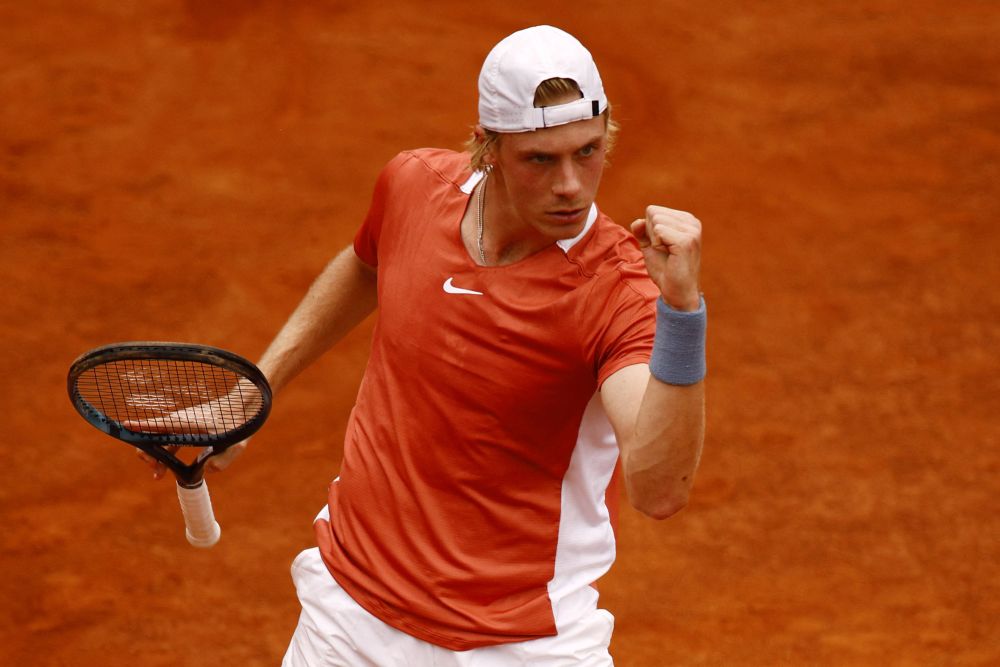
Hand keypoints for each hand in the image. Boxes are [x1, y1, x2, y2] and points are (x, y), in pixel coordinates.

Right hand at [129, 378, 260, 479]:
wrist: (242, 407)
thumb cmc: (238, 422)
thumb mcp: (236, 443)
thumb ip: (224, 459)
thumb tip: (208, 470)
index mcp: (187, 423)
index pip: (159, 425)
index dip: (142, 427)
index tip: (125, 427)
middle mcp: (180, 422)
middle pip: (153, 435)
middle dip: (146, 452)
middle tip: (154, 469)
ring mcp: (182, 425)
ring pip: (159, 440)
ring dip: (154, 457)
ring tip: (157, 476)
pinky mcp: (186, 429)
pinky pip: (168, 442)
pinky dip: (163, 455)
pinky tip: (163, 471)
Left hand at [630, 205, 701, 310]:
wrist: (677, 292)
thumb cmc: (665, 269)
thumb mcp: (650, 246)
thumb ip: (642, 231)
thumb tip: (637, 221)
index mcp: (686, 220)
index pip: (653, 210)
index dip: (649, 230)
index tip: (662, 246)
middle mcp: (692, 222)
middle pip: (653, 213)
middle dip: (651, 234)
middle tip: (664, 251)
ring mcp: (691, 230)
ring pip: (655, 220)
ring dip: (654, 241)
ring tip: (667, 254)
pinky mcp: (686, 241)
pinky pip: (659, 230)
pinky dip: (657, 245)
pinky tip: (668, 255)